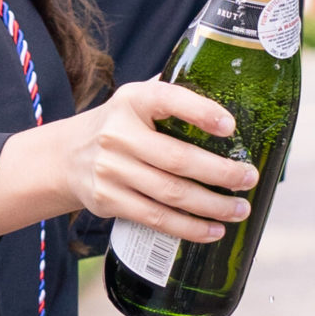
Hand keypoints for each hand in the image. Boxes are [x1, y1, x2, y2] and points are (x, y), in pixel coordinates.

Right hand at [0, 80, 256, 243]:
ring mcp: (110, 170)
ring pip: (170, 194)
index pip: (168, 99)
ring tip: (239, 209)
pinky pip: (155, 218)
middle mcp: (118, 134)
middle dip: (220, 173)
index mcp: (132, 100)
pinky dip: (188, 228)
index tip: (230, 127)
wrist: (66, 157)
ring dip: (211, 206)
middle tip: (249, 178)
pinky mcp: (108, 200)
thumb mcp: (136, 99)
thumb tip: (226, 85)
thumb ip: (172, 93)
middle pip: (177, 159)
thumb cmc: (118, 126)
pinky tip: (212, 230)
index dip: (201, 112)